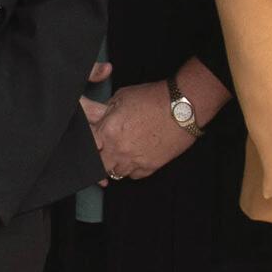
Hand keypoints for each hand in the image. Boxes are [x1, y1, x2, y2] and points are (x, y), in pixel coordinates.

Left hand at [81, 73, 197, 184]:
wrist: (183, 107)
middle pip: (100, 165)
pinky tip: (136, 157)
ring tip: (123, 153)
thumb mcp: (122, 96)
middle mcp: (119, 149)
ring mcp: (134, 160)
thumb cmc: (154, 97)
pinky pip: (134, 175)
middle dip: (100, 158)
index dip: (89, 144)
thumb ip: (107, 112)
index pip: (88, 145)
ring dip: (116, 164)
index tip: (94, 142)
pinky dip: (133, 169)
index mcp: (109, 130)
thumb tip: (100, 119)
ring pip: (116, 172)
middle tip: (106, 151)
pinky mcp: (151, 166)